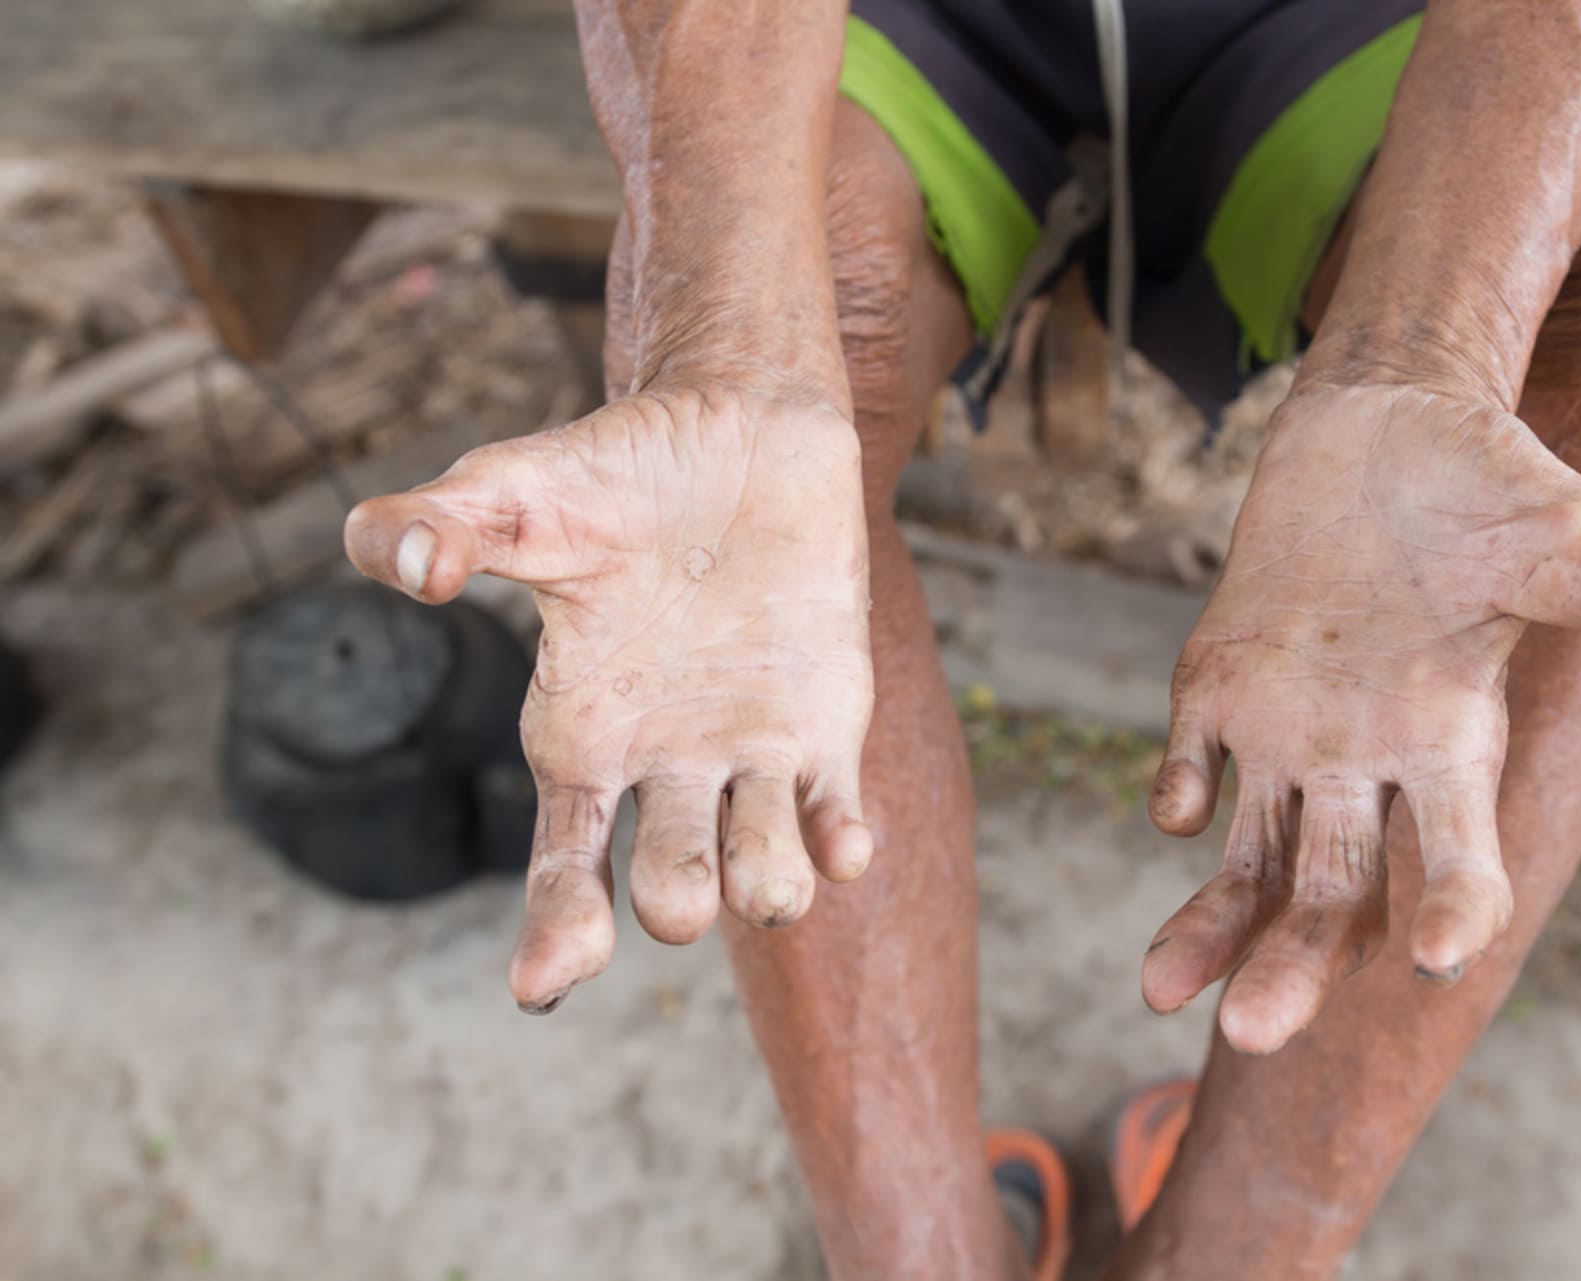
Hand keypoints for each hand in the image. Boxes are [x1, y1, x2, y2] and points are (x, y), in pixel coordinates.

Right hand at [345, 388, 874, 1012]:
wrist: (740, 423)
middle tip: (677, 892)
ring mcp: (748, 752)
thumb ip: (441, 525)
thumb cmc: (616, 468)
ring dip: (767, 889)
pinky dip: (841, 843)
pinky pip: (835, 814)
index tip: (545, 986)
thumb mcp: (514, 489)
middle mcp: (663, 764)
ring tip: (770, 886)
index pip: (563, 862)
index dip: (553, 928)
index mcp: (580, 735)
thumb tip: (396, 562)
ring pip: (760, 868)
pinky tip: (845, 846)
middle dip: (673, 900)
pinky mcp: (826, 726)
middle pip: (666, 885)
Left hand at [1142, 382, 1580, 1053]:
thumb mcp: (1575, 529)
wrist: (1384, 422)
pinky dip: (1177, 788)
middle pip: (1333, 895)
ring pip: (1251, 858)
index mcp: (1454, 745)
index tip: (1440, 954)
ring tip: (1162, 994)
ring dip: (1213, 928)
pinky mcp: (1218, 684)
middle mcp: (1368, 761)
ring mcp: (1287, 730)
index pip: (1457, 858)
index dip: (1455, 907)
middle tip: (1253, 1036)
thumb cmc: (1494, 482)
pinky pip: (1189, 762)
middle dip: (1296, 965)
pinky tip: (1178, 803)